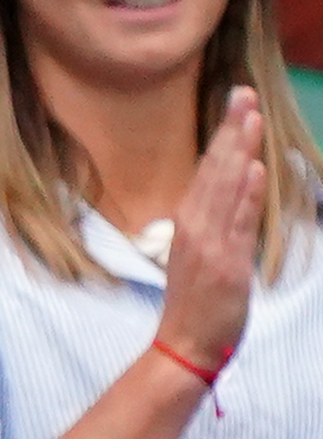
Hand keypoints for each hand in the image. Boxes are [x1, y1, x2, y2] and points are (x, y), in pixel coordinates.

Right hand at [159, 86, 266, 372]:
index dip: (224, 136)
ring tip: (251, 118)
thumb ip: (221, 216)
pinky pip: (238, 225)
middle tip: (243, 94)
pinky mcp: (226, 264)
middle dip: (231, 132)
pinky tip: (253, 170)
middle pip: (216, 172)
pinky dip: (246, 197)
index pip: (208, 170)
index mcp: (188, 224)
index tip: (237, 103)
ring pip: (226, 191)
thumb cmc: (194, 301)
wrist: (184, 344)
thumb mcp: (201, 252)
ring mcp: (210, 246)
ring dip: (239, 153)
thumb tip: (243, 177)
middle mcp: (196, 229)